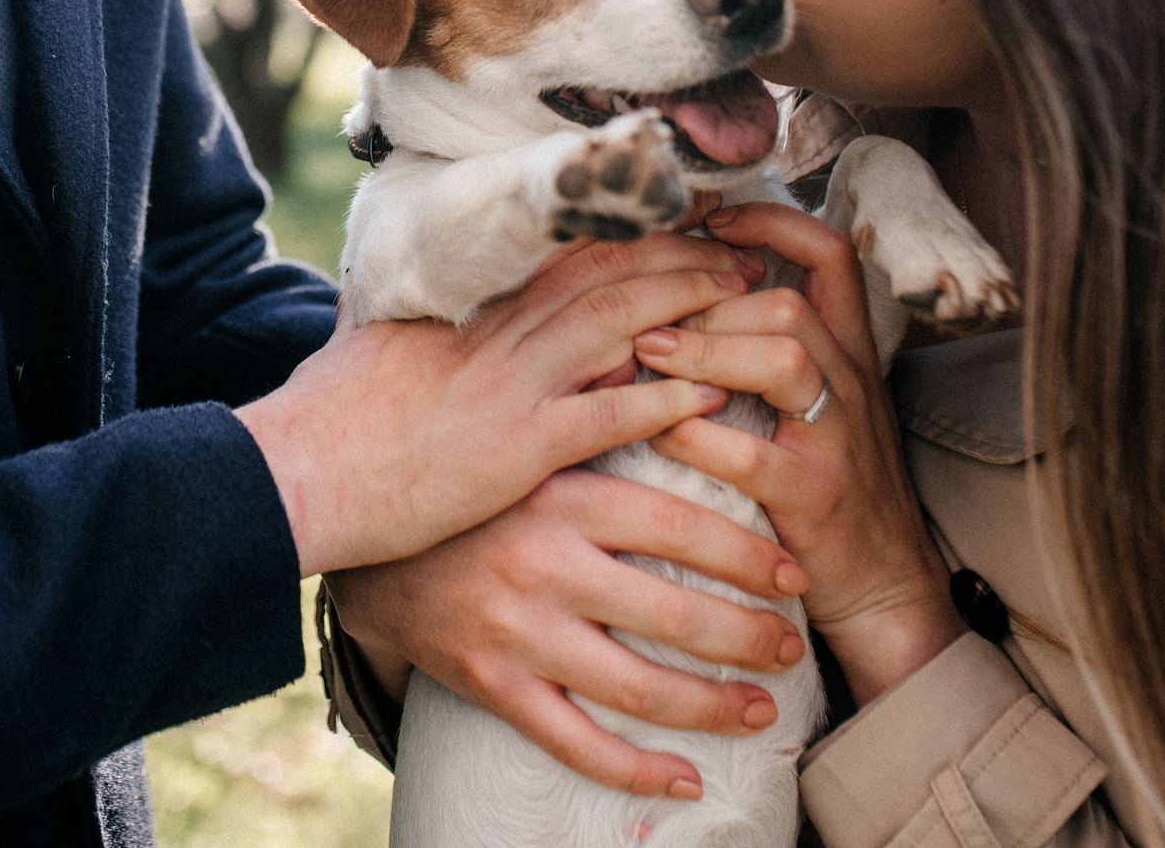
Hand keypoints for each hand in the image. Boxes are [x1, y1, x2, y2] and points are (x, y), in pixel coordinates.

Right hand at [238, 233, 757, 577]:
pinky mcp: (519, 447)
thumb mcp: (375, 342)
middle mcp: (498, 333)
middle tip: (742, 246)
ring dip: (692, 304)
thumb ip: (413, 313)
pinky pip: (608, 412)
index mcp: (469, 306)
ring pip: (621, 324)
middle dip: (683, 255)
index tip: (681, 219)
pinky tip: (711, 389)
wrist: (299, 467)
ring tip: (748, 295)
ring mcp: (511, 385)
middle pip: (608, 272)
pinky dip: (664, 397)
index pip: (563, 249)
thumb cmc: (331, 414)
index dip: (631, 229)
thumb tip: (411, 285)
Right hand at [326, 463, 810, 800]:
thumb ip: (604, 418)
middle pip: (670, 613)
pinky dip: (635, 770)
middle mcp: (541, 564)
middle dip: (747, 637)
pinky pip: (573, 743)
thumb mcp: (532, 443)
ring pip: (634, 687)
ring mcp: (515, 630)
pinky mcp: (491, 683)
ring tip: (764, 711)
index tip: (794, 573)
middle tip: (793, 645)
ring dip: (712, 707)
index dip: (746, 555)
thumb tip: (697, 382)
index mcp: (559, 496)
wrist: (370, 544)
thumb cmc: (473, 488)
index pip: (677, 526)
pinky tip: (687, 782)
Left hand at [630, 202, 962, 704]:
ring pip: (783, 357)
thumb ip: (766, 343)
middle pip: (790, 301)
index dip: (771, 223)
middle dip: (711, 297)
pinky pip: (751, 452)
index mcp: (847, 350)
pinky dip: (694, 435)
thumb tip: (690, 284)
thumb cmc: (828, 483)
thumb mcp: (813, 400)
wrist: (884, 587)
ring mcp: (837, 439)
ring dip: (703, 349)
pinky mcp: (814, 497)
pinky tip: (655, 431)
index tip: (709, 220)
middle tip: (649, 310)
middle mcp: (850, 383)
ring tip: (647, 354)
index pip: (830, 254)